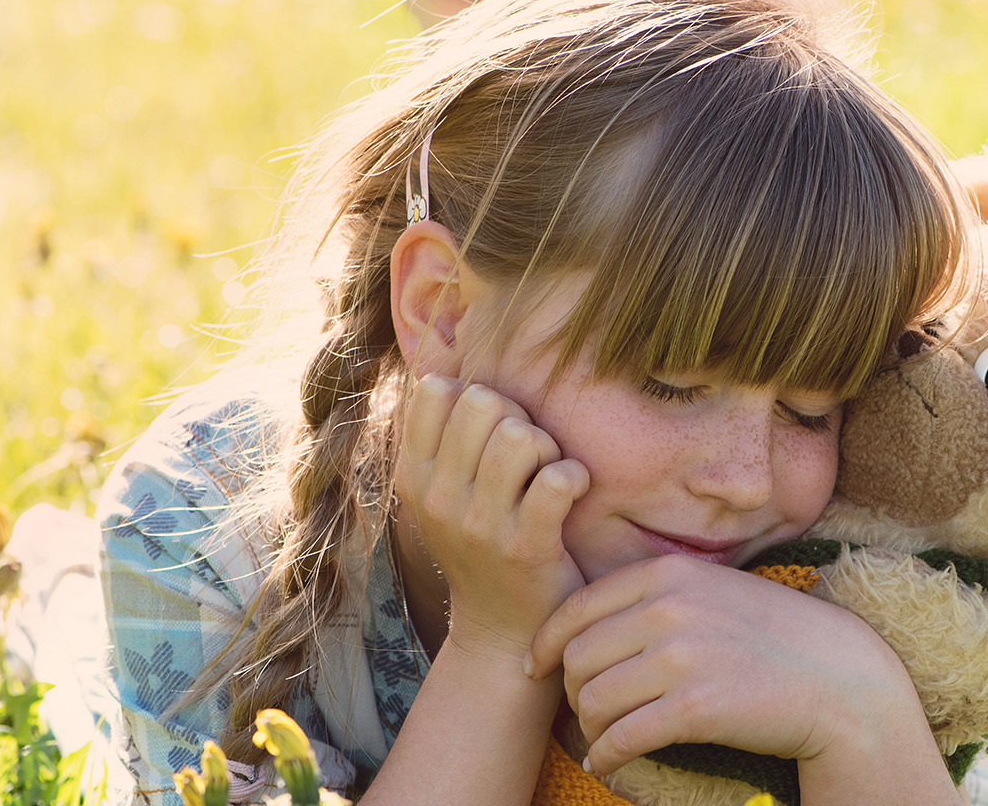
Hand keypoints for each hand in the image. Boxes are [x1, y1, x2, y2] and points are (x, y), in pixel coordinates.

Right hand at [394, 375, 590, 659]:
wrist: (502, 631)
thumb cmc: (483, 543)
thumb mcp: (444, 490)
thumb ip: (442, 431)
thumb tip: (439, 356)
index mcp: (413, 475)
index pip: (436, 390)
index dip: (475, 396)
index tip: (489, 434)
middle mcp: (436, 499)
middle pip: (484, 402)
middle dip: (518, 418)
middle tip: (529, 458)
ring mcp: (479, 525)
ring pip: (520, 436)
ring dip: (546, 448)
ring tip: (546, 475)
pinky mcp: (525, 548)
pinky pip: (558, 479)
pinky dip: (575, 478)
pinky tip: (571, 495)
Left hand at [526, 554, 927, 776]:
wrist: (838, 677)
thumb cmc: (772, 637)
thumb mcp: (713, 591)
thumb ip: (657, 597)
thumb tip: (587, 629)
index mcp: (669, 573)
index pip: (578, 607)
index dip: (546, 642)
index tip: (536, 667)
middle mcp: (669, 609)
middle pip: (577, 657)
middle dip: (571, 690)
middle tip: (585, 711)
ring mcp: (681, 658)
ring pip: (592, 699)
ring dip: (589, 728)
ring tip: (603, 738)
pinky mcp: (695, 707)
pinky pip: (621, 737)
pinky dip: (605, 756)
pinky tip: (608, 763)